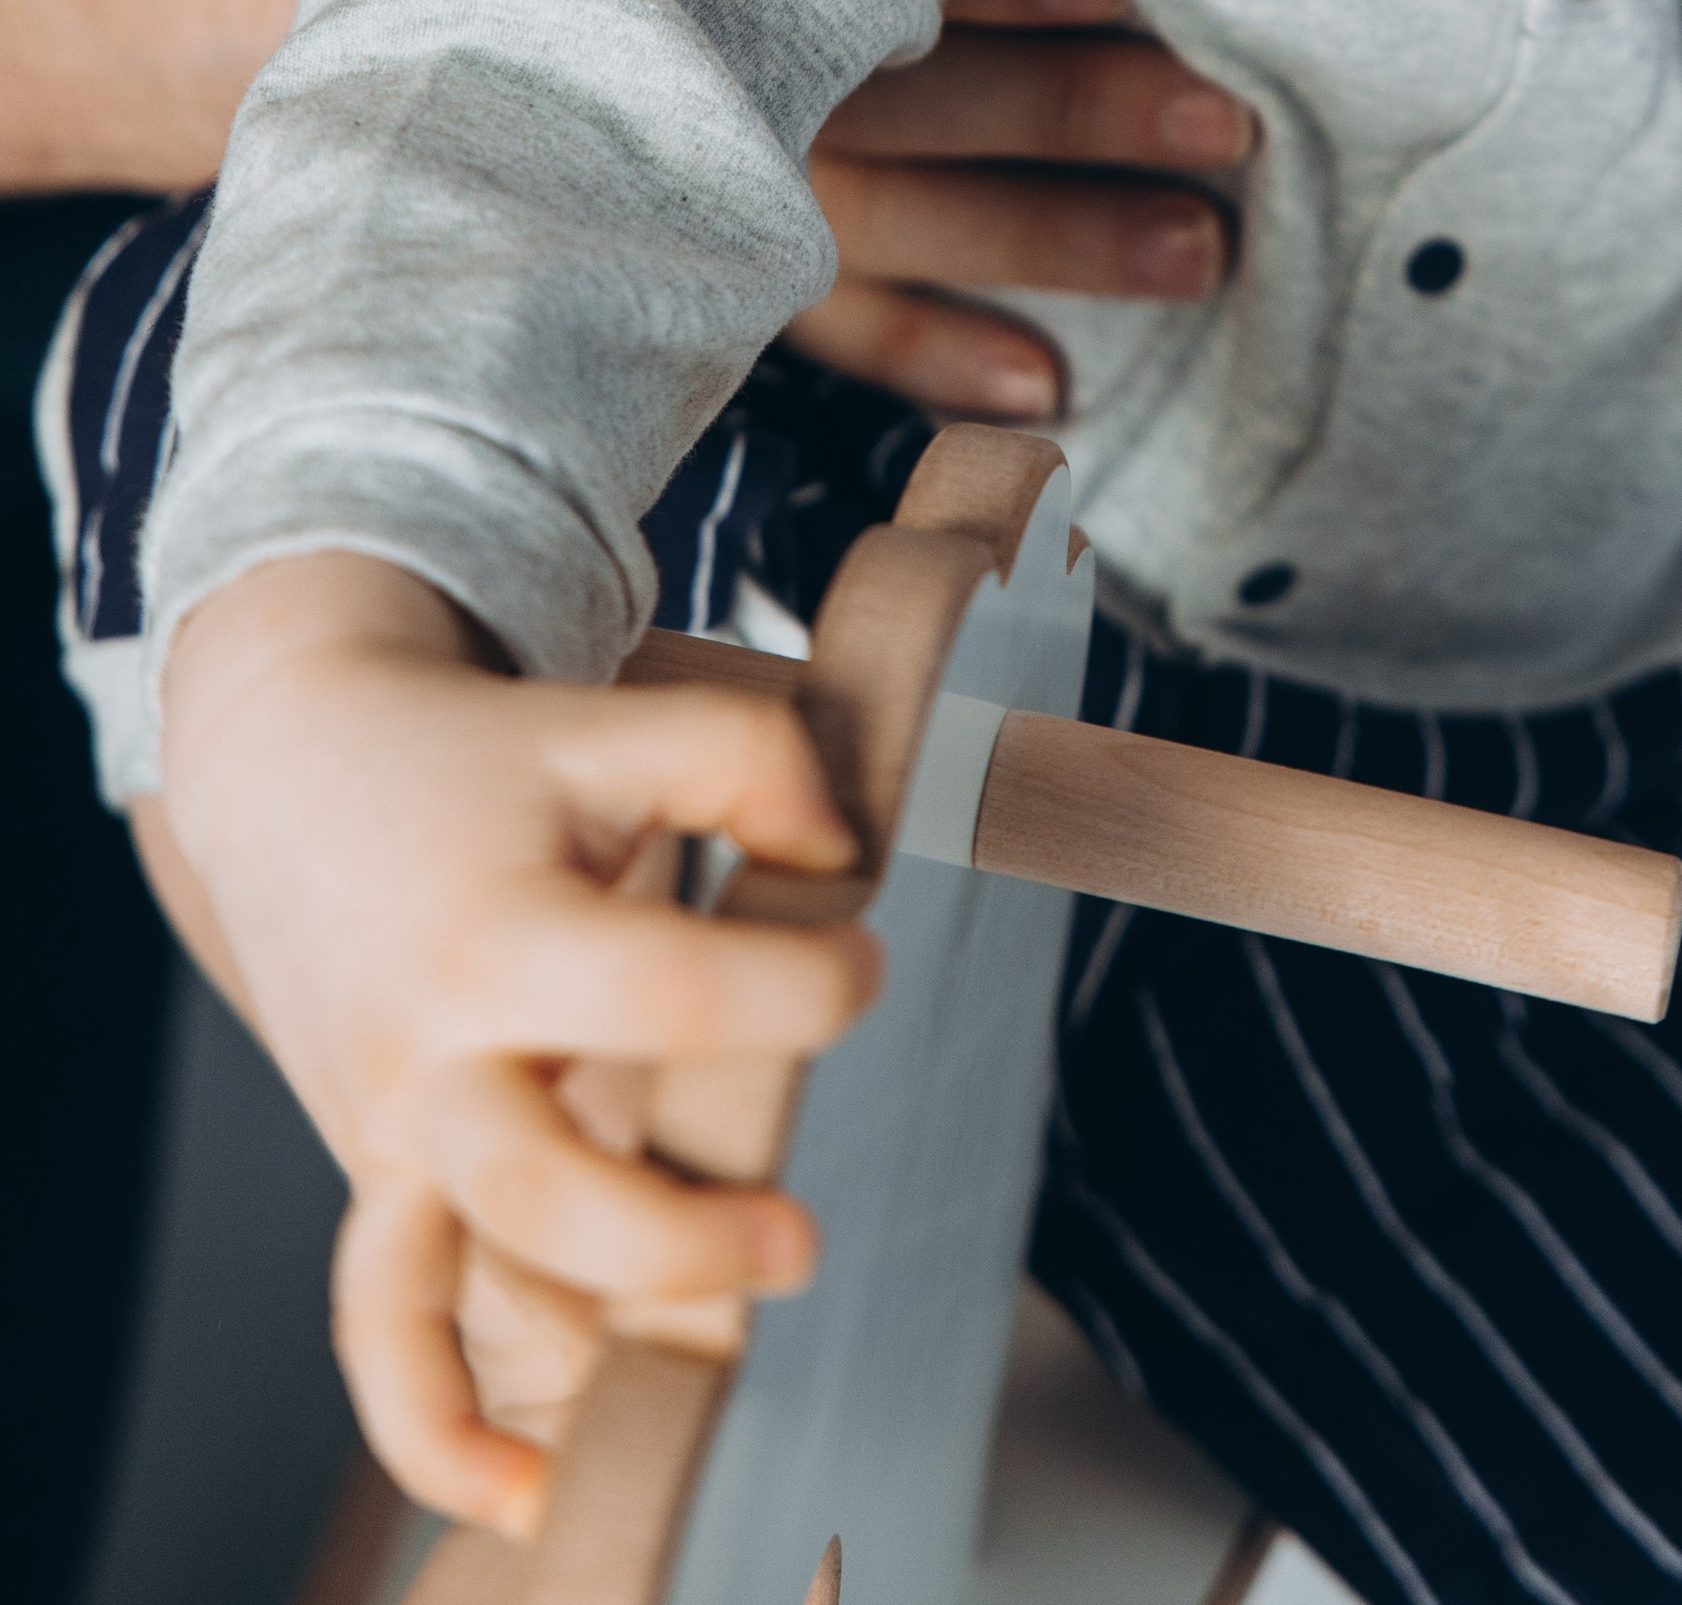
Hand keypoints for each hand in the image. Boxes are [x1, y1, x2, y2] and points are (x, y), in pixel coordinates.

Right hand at [0, 0, 1253, 412]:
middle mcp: (630, 38)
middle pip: (894, 82)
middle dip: (1072, 103)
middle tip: (1226, 117)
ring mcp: (610, 151)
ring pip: (864, 210)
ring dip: (1037, 233)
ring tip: (1193, 246)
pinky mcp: (590, 232)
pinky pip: (774, 314)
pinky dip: (913, 347)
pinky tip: (1032, 382)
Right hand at [157, 553, 875, 1532]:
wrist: (290, 770)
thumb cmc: (483, 755)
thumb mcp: (621, 719)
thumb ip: (750, 760)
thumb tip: (835, 862)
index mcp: (499, 932)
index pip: (674, 991)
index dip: (805, 984)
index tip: (860, 956)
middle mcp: (431, 1052)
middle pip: (548, 1189)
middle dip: (685, 1235)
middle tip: (802, 1237)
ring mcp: (393, 1128)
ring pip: (452, 1280)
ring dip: (579, 1335)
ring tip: (703, 1360)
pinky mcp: (380, 1174)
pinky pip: (381, 1321)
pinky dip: (429, 1423)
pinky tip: (515, 1493)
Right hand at [791, 0, 1252, 416]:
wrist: (696, 107)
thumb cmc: (899, 8)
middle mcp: (791, 81)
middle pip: (940, 90)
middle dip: (1084, 108)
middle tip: (1229, 126)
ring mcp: (778, 191)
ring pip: (908, 214)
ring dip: (1060, 239)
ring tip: (1199, 251)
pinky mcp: (778, 291)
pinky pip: (859, 333)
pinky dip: (947, 359)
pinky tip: (1050, 387)